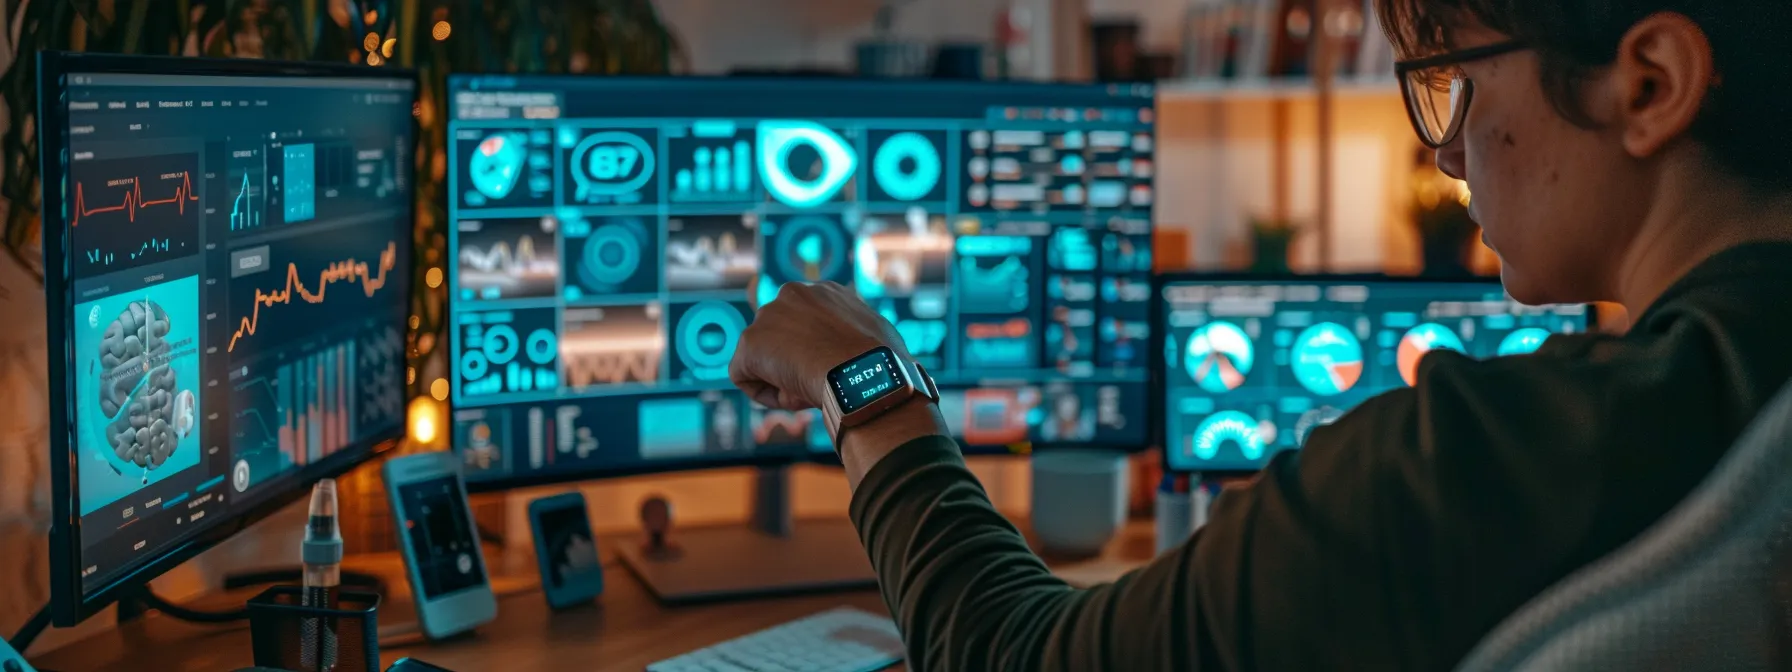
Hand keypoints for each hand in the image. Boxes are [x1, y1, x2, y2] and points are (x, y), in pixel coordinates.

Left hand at [728, 281, 908, 412]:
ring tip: (813, 389)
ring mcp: (768, 315)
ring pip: (763, 357)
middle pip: (779, 337)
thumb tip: (855, 351)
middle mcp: (793, 293)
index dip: (811, 349)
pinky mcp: (750, 341)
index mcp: (825, 292)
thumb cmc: (881, 363)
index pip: (802, 318)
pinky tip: (793, 396)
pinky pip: (744, 376)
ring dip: (782, 377)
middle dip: (793, 361)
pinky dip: (764, 394)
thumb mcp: (878, 338)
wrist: (863, 373)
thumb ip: (857, 335)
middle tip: (819, 382)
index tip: (826, 368)